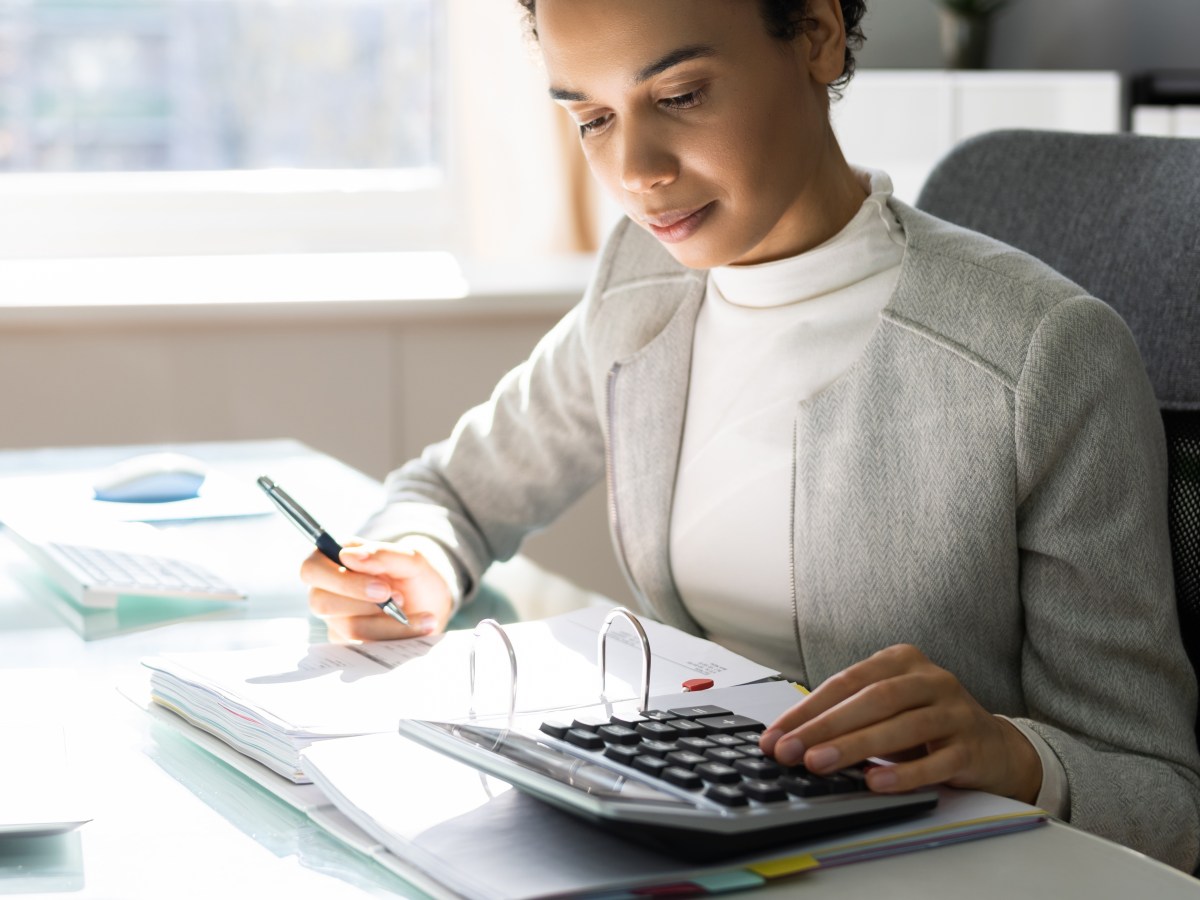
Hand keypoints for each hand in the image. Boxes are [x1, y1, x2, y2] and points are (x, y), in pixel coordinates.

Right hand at [300, 540, 453, 641]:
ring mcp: (335, 619)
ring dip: (387, 622)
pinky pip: (366, 646)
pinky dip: (397, 636)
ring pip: (348, 627)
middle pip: (320, 602)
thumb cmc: (412, 575)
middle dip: (362, 603)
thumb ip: (382, 553)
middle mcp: (326, 591)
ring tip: (414, 611)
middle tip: (399, 599)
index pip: (312, 569)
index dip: (342, 580)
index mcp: (331, 560)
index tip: (382, 587)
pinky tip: (420, 626)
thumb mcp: (409, 559)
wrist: (429, 604)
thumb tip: (349, 557)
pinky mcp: (349, 643)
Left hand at [759, 644, 1041, 802]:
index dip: (808, 709)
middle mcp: (930, 678)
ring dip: (855, 746)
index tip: (776, 735)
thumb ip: (849, 717)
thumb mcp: (888, 711)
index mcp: (901, 661)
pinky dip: (904, 774)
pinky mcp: (972, 746)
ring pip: (901, 726)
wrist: (994, 748)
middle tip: (790, 750)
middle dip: (824, 726)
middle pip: (871, 700)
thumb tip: (792, 740)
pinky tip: (876, 783)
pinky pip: (935, 761)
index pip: (846, 682)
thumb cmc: (926, 726)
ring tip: (819, 764)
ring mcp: (954, 710)